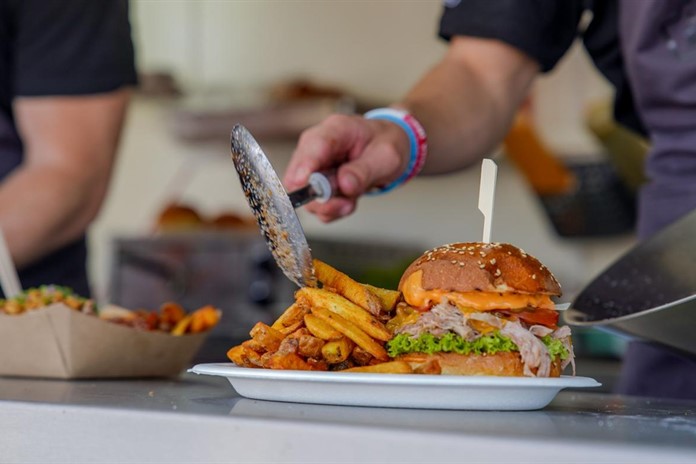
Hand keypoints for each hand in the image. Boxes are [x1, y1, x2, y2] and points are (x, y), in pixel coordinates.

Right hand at [283, 113, 409, 221]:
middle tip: (346, 203)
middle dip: (321, 197)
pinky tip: (347, 201)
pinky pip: (315, 204)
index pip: (313, 145)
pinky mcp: (313, 183)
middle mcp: (316, 146)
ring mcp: (312, 166)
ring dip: (329, 206)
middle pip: (299, 175)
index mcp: (336, 130)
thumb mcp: (386, 156)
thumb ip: (365, 170)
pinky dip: (332, 209)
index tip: (304, 183)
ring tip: (351, 201)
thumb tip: (344, 185)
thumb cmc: (385, 144)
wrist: (386, 148)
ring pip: (305, 195)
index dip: (305, 165)